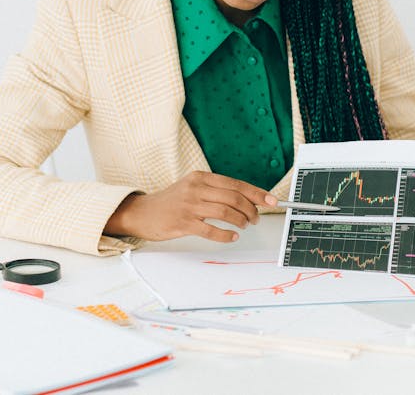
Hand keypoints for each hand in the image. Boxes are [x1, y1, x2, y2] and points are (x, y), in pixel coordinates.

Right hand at [104, 171, 277, 242]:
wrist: (143, 212)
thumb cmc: (171, 201)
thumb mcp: (192, 187)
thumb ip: (215, 191)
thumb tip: (245, 200)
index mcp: (201, 177)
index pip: (236, 184)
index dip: (256, 193)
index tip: (271, 200)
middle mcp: (197, 188)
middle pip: (234, 197)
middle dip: (251, 210)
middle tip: (255, 219)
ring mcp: (190, 205)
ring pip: (226, 212)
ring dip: (241, 221)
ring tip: (244, 226)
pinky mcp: (183, 222)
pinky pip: (211, 230)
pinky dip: (226, 235)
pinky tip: (232, 237)